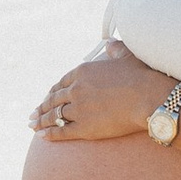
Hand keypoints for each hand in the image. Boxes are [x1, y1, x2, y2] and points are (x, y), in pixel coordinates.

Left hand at [28, 43, 168, 142]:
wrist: (148, 98)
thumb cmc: (141, 76)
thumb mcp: (127, 57)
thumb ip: (115, 49)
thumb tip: (109, 43)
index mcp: (83, 72)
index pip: (61, 82)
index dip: (52, 91)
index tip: (47, 96)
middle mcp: (76, 89)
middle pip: (54, 99)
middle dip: (42, 107)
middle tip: (33, 113)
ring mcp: (78, 109)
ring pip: (55, 115)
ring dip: (42, 121)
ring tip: (33, 125)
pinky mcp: (84, 128)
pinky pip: (62, 131)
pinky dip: (50, 134)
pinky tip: (41, 136)